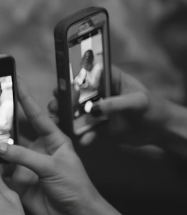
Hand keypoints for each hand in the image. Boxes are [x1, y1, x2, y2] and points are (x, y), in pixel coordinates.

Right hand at [0, 83, 100, 214]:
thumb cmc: (75, 187)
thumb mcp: (52, 167)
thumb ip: (24, 156)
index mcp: (52, 140)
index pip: (36, 115)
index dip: (25, 98)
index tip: (14, 81)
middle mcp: (37, 150)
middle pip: (16, 131)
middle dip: (1, 120)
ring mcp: (25, 166)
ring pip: (4, 150)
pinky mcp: (17, 182)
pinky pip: (0, 170)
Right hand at [48, 66, 171, 146]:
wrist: (160, 130)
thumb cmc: (153, 108)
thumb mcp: (137, 102)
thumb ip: (115, 104)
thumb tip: (92, 109)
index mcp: (108, 78)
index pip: (86, 74)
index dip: (71, 79)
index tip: (60, 87)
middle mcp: (99, 93)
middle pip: (75, 93)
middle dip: (62, 100)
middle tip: (54, 107)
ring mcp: (97, 110)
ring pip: (76, 112)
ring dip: (66, 117)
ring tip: (58, 122)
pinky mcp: (98, 126)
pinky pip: (86, 130)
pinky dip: (82, 135)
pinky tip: (83, 140)